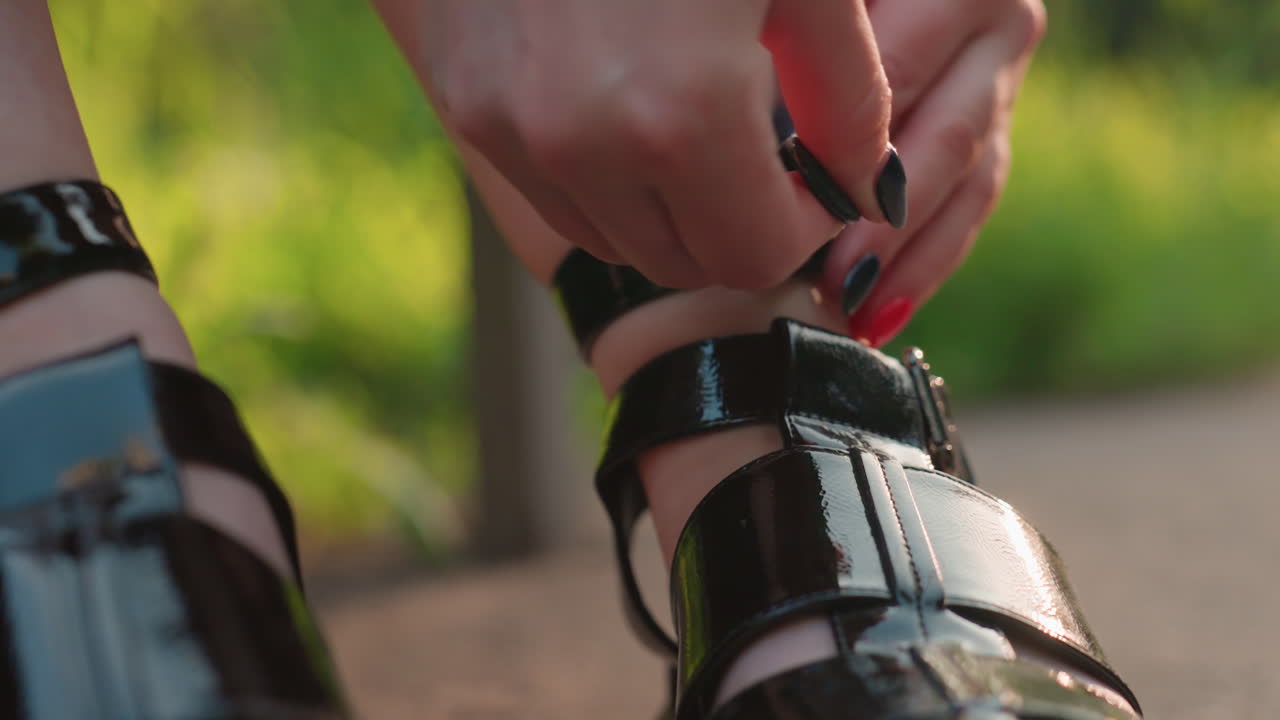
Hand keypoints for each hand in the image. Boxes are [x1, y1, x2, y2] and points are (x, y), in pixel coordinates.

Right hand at [418, 0, 902, 288]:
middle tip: (773, 162)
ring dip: (673, 213)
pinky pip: (552, 194)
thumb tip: (870, 186)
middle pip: (683, 260)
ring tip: (708, 133)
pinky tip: (636, 113)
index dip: (802, 229)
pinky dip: (606, 183)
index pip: (755, 255)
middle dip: (741, 226)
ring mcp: (508, 133)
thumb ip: (851, 95)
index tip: (821, 179)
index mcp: (681, 113)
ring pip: (614, 237)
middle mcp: (581, 146)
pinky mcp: (466, 108)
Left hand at [823, 0, 1046, 344]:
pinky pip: (971, 201)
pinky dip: (924, 261)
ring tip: (859, 314)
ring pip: (969, 185)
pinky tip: (881, 311)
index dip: (846, 154)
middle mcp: (1002, 28)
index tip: (798, 215)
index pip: (896, 80)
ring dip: (911, 260)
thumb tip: (781, 164)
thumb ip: (819, 70)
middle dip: (886, 227)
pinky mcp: (995, 122)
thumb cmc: (819, 0)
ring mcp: (1005, 79)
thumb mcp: (822, 12)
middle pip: (946, 143)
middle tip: (834, 282)